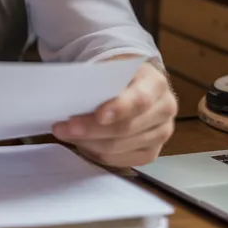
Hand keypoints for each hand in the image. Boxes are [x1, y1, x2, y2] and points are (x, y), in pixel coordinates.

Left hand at [51, 61, 176, 167]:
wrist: (136, 84)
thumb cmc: (119, 75)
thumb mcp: (113, 67)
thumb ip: (101, 79)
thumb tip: (74, 94)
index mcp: (156, 83)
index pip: (140, 100)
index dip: (119, 109)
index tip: (98, 115)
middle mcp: (165, 110)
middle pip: (127, 128)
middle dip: (91, 130)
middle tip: (63, 127)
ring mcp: (161, 133)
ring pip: (121, 147)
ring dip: (89, 143)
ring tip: (66, 134)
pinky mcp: (152, 152)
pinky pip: (122, 160)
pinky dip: (98, 154)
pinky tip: (82, 144)